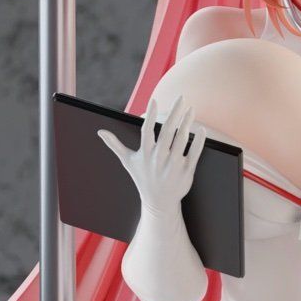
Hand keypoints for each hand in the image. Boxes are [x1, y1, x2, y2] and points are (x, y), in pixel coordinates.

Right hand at [97, 92, 208, 218]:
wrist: (159, 203)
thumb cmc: (143, 178)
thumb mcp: (128, 162)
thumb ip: (115, 145)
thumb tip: (100, 132)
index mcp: (145, 154)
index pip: (146, 131)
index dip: (150, 115)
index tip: (154, 100)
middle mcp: (158, 159)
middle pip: (167, 132)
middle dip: (174, 113)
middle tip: (181, 97)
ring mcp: (173, 166)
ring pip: (181, 140)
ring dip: (186, 123)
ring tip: (191, 109)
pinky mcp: (186, 172)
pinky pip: (194, 154)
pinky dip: (198, 141)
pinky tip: (201, 129)